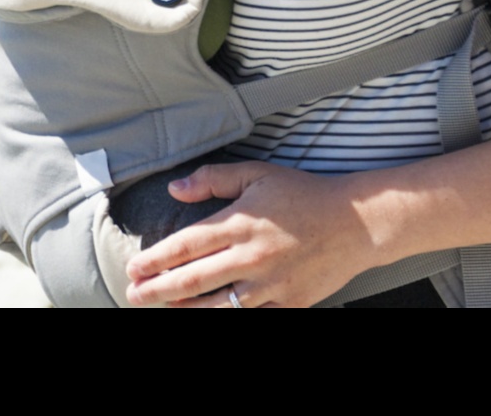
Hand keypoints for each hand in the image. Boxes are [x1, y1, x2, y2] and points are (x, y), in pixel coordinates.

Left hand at [123, 160, 376, 307]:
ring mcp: (270, 284)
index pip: (185, 245)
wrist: (356, 223)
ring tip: (164, 307)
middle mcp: (251, 257)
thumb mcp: (258, 174)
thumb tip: (175, 187)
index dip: (155, 260)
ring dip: (184, 308)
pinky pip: (250, 316)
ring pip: (217, 305)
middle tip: (134, 295)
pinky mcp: (289, 302)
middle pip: (192, 279)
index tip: (133, 268)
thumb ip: (214, 178)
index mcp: (240, 223)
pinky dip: (225, 315)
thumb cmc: (304, 195)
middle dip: (157, 290)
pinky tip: (207, 312)